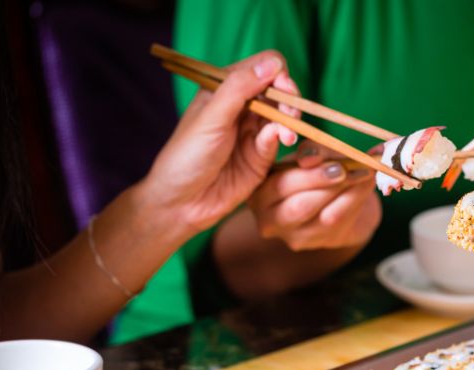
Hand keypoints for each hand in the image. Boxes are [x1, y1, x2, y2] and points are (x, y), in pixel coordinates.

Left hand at [139, 50, 300, 234]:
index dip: (277, 74)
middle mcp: (243, 107)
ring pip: (285, 114)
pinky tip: (281, 142)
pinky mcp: (262, 155)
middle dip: (290, 99)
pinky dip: (284, 137)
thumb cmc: (187, 156)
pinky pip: (280, 138)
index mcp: (226, 89)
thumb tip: (274, 63)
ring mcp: (254, 131)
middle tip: (289, 115)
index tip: (282, 89)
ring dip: (291, 120)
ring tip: (287, 135)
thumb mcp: (211, 118)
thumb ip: (240, 88)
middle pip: (280, 90)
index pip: (263, 67)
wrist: (182, 203)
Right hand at [248, 140, 381, 250]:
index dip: (309, 174)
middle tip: (349, 168)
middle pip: (299, 206)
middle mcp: (269, 219)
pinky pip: (341, 223)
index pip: (278, 185)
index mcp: (259, 191)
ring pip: (324, 217)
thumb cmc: (317, 170)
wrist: (336, 197)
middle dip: (327, 184)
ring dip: (348, 192)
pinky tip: (366, 185)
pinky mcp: (316, 242)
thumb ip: (312, 151)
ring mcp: (293, 236)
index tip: (334, 161)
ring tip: (364, 172)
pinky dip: (356, 200)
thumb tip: (310, 158)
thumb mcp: (312, 154)